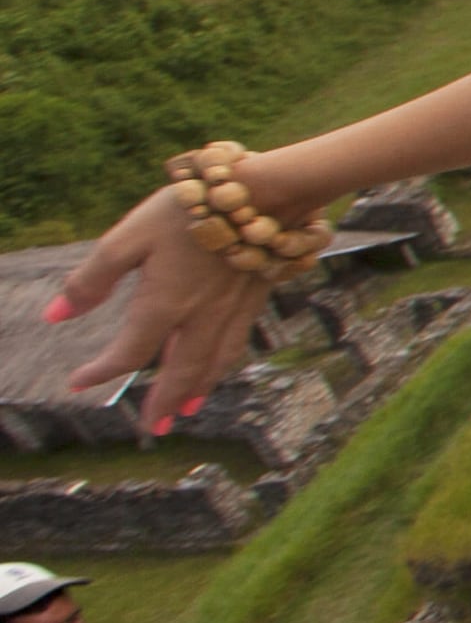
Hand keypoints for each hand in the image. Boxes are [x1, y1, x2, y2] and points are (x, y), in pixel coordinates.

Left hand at [50, 183, 277, 439]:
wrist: (263, 194)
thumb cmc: (188, 209)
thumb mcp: (129, 236)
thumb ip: (92, 279)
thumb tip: (55, 316)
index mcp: (164, 303)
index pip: (129, 353)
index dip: (101, 371)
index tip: (78, 382)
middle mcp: (201, 316)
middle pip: (181, 371)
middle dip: (166, 402)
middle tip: (155, 428)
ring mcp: (232, 309)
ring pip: (214, 362)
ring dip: (199, 390)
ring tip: (188, 410)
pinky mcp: (253, 297)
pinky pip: (235, 343)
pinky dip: (222, 364)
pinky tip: (218, 365)